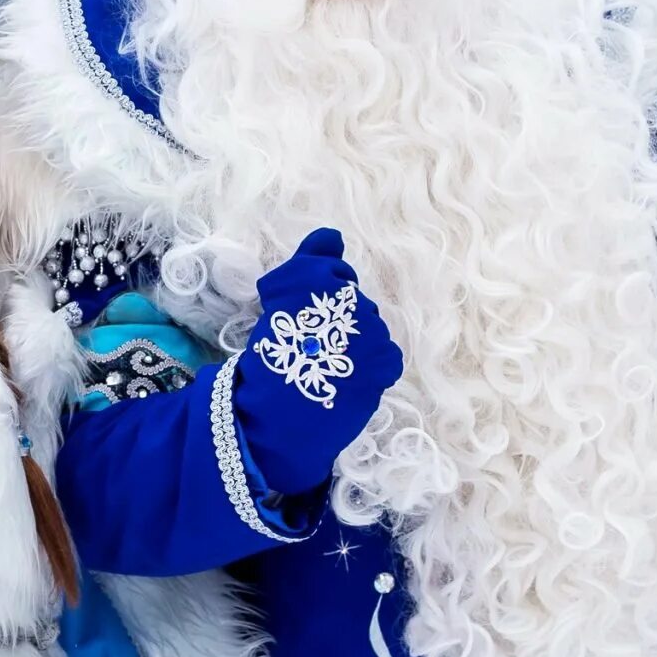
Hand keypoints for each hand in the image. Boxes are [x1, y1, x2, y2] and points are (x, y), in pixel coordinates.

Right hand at [233, 229, 403, 493]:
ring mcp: (368, 328)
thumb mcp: (281, 304)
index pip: (332, 269)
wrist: (275, 420)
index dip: (319, 293)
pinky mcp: (383, 360)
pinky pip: (388, 355)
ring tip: (329, 366)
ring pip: (372, 327)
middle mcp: (343, 297)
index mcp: (309, 279)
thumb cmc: (269, 362)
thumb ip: (312, 263)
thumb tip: (333, 235)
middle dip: (339, 319)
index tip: (304, 316)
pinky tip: (350, 378)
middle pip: (353, 300)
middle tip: (313, 346)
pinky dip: (374, 367)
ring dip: (356, 344)